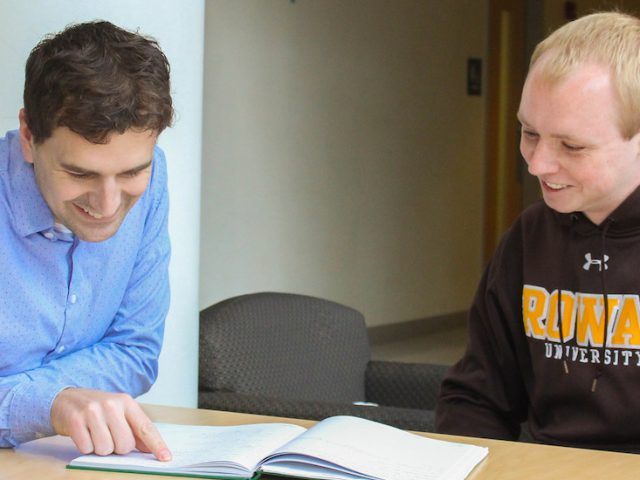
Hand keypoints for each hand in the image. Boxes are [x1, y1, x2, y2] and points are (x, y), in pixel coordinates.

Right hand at [51, 388, 171, 460]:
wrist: (65, 398)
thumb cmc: (97, 409)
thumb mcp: (119, 412)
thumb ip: (135, 429)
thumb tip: (150, 449)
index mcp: (127, 402)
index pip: (145, 427)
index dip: (157, 444)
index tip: (166, 457)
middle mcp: (111, 405)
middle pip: (125, 444)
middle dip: (118, 447)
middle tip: (108, 435)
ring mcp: (93, 412)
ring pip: (106, 449)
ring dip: (101, 448)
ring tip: (95, 433)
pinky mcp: (76, 421)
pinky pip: (87, 449)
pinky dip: (86, 447)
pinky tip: (83, 434)